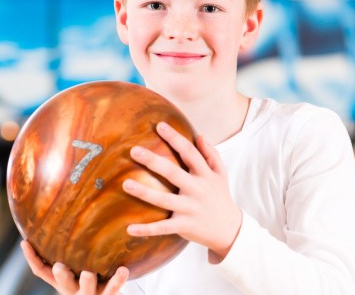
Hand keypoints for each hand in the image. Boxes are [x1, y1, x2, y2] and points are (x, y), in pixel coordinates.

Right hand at [20, 240, 128, 294]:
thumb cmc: (91, 276)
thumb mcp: (76, 265)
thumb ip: (68, 249)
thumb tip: (62, 213)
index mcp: (61, 280)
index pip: (41, 271)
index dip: (31, 258)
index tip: (25, 242)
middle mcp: (72, 288)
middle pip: (62, 282)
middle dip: (61, 275)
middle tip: (60, 266)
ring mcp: (90, 293)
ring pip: (87, 288)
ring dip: (87, 280)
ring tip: (89, 273)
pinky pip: (113, 288)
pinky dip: (118, 279)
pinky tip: (123, 269)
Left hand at [124, 122, 242, 261]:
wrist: (229, 229)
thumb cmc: (220, 197)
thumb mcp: (221, 174)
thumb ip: (211, 154)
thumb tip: (199, 136)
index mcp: (205, 175)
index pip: (189, 152)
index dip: (175, 138)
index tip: (159, 126)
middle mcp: (197, 190)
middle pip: (173, 173)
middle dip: (153, 161)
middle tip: (134, 150)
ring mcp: (190, 209)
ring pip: (164, 200)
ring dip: (144, 193)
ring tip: (125, 184)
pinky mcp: (184, 225)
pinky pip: (163, 228)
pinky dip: (147, 229)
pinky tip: (129, 228)